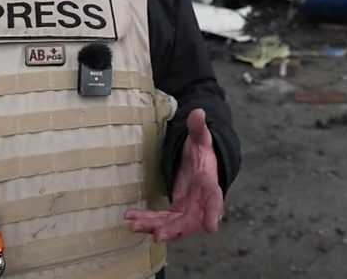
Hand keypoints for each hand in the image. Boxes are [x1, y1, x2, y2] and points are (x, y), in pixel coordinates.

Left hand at [124, 109, 223, 241]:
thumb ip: (199, 128)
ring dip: (154, 226)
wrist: (201, 165)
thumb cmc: (203, 152)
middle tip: (158, 235)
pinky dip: (147, 220)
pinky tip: (131, 219)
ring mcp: (187, 210)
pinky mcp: (176, 211)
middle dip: (174, 229)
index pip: (215, 199)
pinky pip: (161, 219)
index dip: (213, 213)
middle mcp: (200, 203)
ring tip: (134, 226)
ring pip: (172, 224)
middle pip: (190, 221)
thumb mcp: (202, 138)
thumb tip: (198, 112)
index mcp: (210, 185)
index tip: (211, 227)